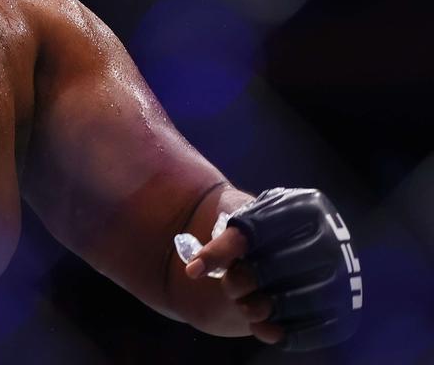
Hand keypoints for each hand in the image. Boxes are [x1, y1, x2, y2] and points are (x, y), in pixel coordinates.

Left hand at [188, 188, 361, 350]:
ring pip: (289, 302)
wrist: (306, 246)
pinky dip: (277, 332)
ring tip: (243, 306)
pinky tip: (262, 326)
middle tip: (228, 287)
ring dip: (255, 309)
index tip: (193, 270)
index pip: (254, 232)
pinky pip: (308, 331)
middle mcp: (332, 240)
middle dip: (239, 282)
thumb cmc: (267, 233)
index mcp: (305, 208)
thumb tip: (194, 270)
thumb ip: (223, 242)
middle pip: (272, 269)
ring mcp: (345, 277)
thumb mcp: (247, 224)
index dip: (221, 253)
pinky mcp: (347, 311)